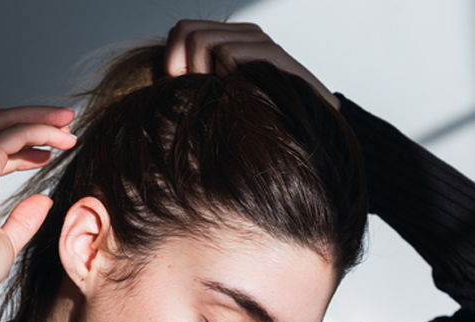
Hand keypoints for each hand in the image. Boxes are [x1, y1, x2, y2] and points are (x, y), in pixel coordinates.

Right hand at [0, 106, 76, 290]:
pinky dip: (42, 132)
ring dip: (42, 120)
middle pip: (0, 127)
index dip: (26, 147)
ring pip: (8, 124)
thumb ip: (24, 220)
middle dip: (36, 120)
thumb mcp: (7, 241)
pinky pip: (16, 135)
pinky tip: (62, 140)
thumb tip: (45, 201)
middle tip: (66, 123)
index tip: (52, 151)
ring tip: (69, 124)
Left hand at [164, 20, 339, 110]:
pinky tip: (240, 98)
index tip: (185, 92)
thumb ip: (198, 86)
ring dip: (204, 77)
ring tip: (223, 100)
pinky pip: (228, 55)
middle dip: (184, 69)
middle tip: (203, 97)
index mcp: (231, 41)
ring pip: (201, 41)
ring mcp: (259, 41)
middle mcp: (244, 34)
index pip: (182, 31)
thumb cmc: (262, 126)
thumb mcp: (222, 103)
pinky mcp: (272, 55)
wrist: (310, 136)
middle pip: (186, 32)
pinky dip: (225, 79)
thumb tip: (164, 79)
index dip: (173, 60)